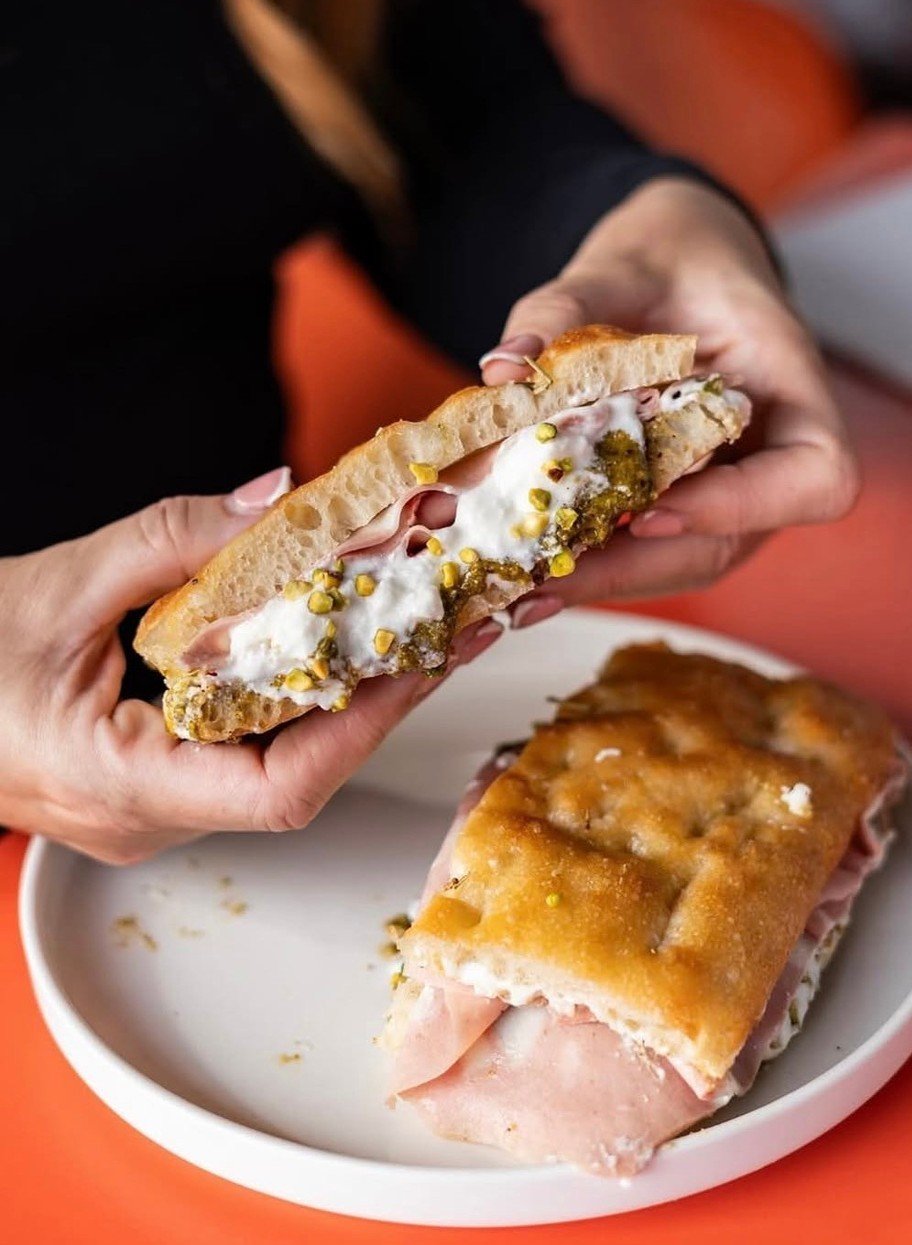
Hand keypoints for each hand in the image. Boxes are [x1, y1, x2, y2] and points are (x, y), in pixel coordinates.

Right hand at [0, 472, 500, 863]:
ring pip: (277, 767)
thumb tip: (276, 498)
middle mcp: (147, 819)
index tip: (424, 663)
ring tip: (408, 628)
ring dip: (346, 700)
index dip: (367, 728)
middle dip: (378, 702)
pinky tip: (332, 646)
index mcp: (119, 785)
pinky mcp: (154, 787)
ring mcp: (152, 811)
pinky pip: (246, 753)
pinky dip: (296, 700)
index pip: (281, 789)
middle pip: (297, 777)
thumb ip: (172, 539)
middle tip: (444, 629)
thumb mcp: (61, 583)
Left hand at [481, 177, 858, 618]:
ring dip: (607, 580)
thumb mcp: (618, 262)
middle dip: (636, 568)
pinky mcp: (682, 501)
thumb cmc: (669, 255)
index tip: (650, 513)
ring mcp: (729, 488)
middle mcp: (772, 454)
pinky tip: (526, 575)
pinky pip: (649, 546)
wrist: (674, 263)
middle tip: (546, 583)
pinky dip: (592, 563)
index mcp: (793, 386)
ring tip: (522, 597)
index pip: (816, 477)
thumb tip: (503, 370)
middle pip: (732, 541)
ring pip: (686, 559)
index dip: (743, 508)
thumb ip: (563, 308)